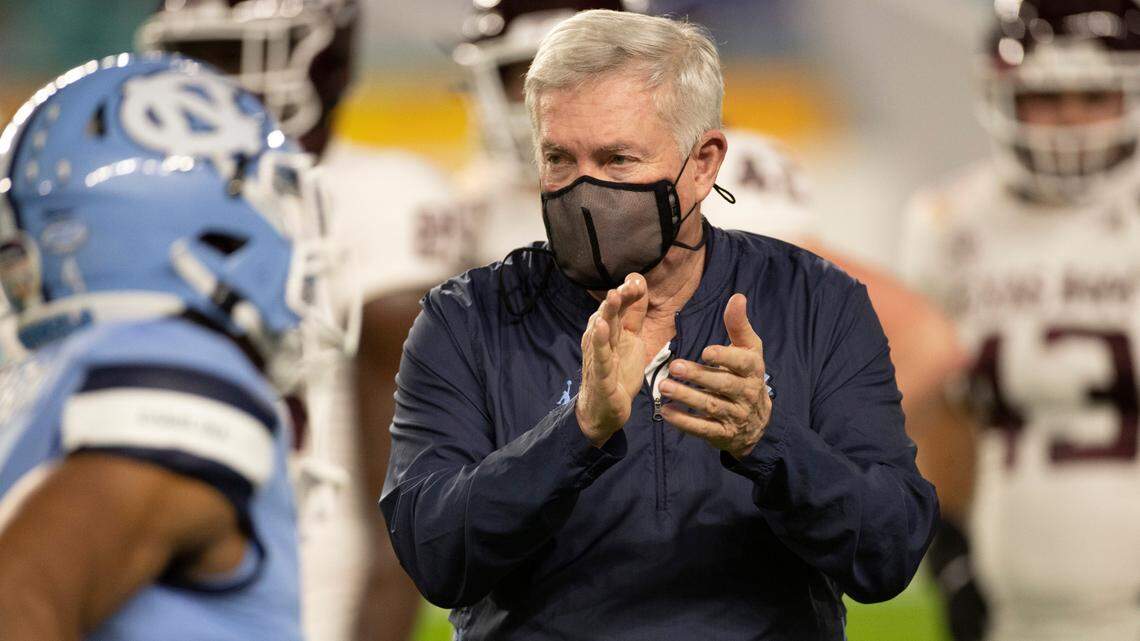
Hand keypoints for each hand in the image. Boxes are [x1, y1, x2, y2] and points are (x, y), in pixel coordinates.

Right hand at [576, 274, 648, 446]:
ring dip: (607, 313)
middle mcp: (600, 340)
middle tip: (628, 284)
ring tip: (613, 296)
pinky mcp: (601, 376)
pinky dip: (599, 342)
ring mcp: (599, 357)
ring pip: (602, 332)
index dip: (628, 293)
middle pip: (609, 314)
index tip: (638, 281)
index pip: (619, 307)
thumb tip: (639, 283)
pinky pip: (600, 357)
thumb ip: (634, 314)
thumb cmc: (617, 372)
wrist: (605, 410)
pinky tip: (600, 327)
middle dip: (618, 298)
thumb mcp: (631, 339)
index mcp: (609, 330)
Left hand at [658, 293, 770, 458]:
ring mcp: (735, 415)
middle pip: (723, 384)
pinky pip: (703, 429)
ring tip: (663, 387)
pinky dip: (684, 421)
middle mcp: (747, 393)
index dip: (725, 357)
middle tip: (673, 366)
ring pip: (711, 407)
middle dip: (698, 376)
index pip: (742, 362)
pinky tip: (666, 411)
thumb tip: (737, 296)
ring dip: (686, 397)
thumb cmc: (746, 374)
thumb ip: (738, 325)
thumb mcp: (748, 349)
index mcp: (753, 369)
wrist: (757, 421)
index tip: (705, 351)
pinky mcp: (722, 434)